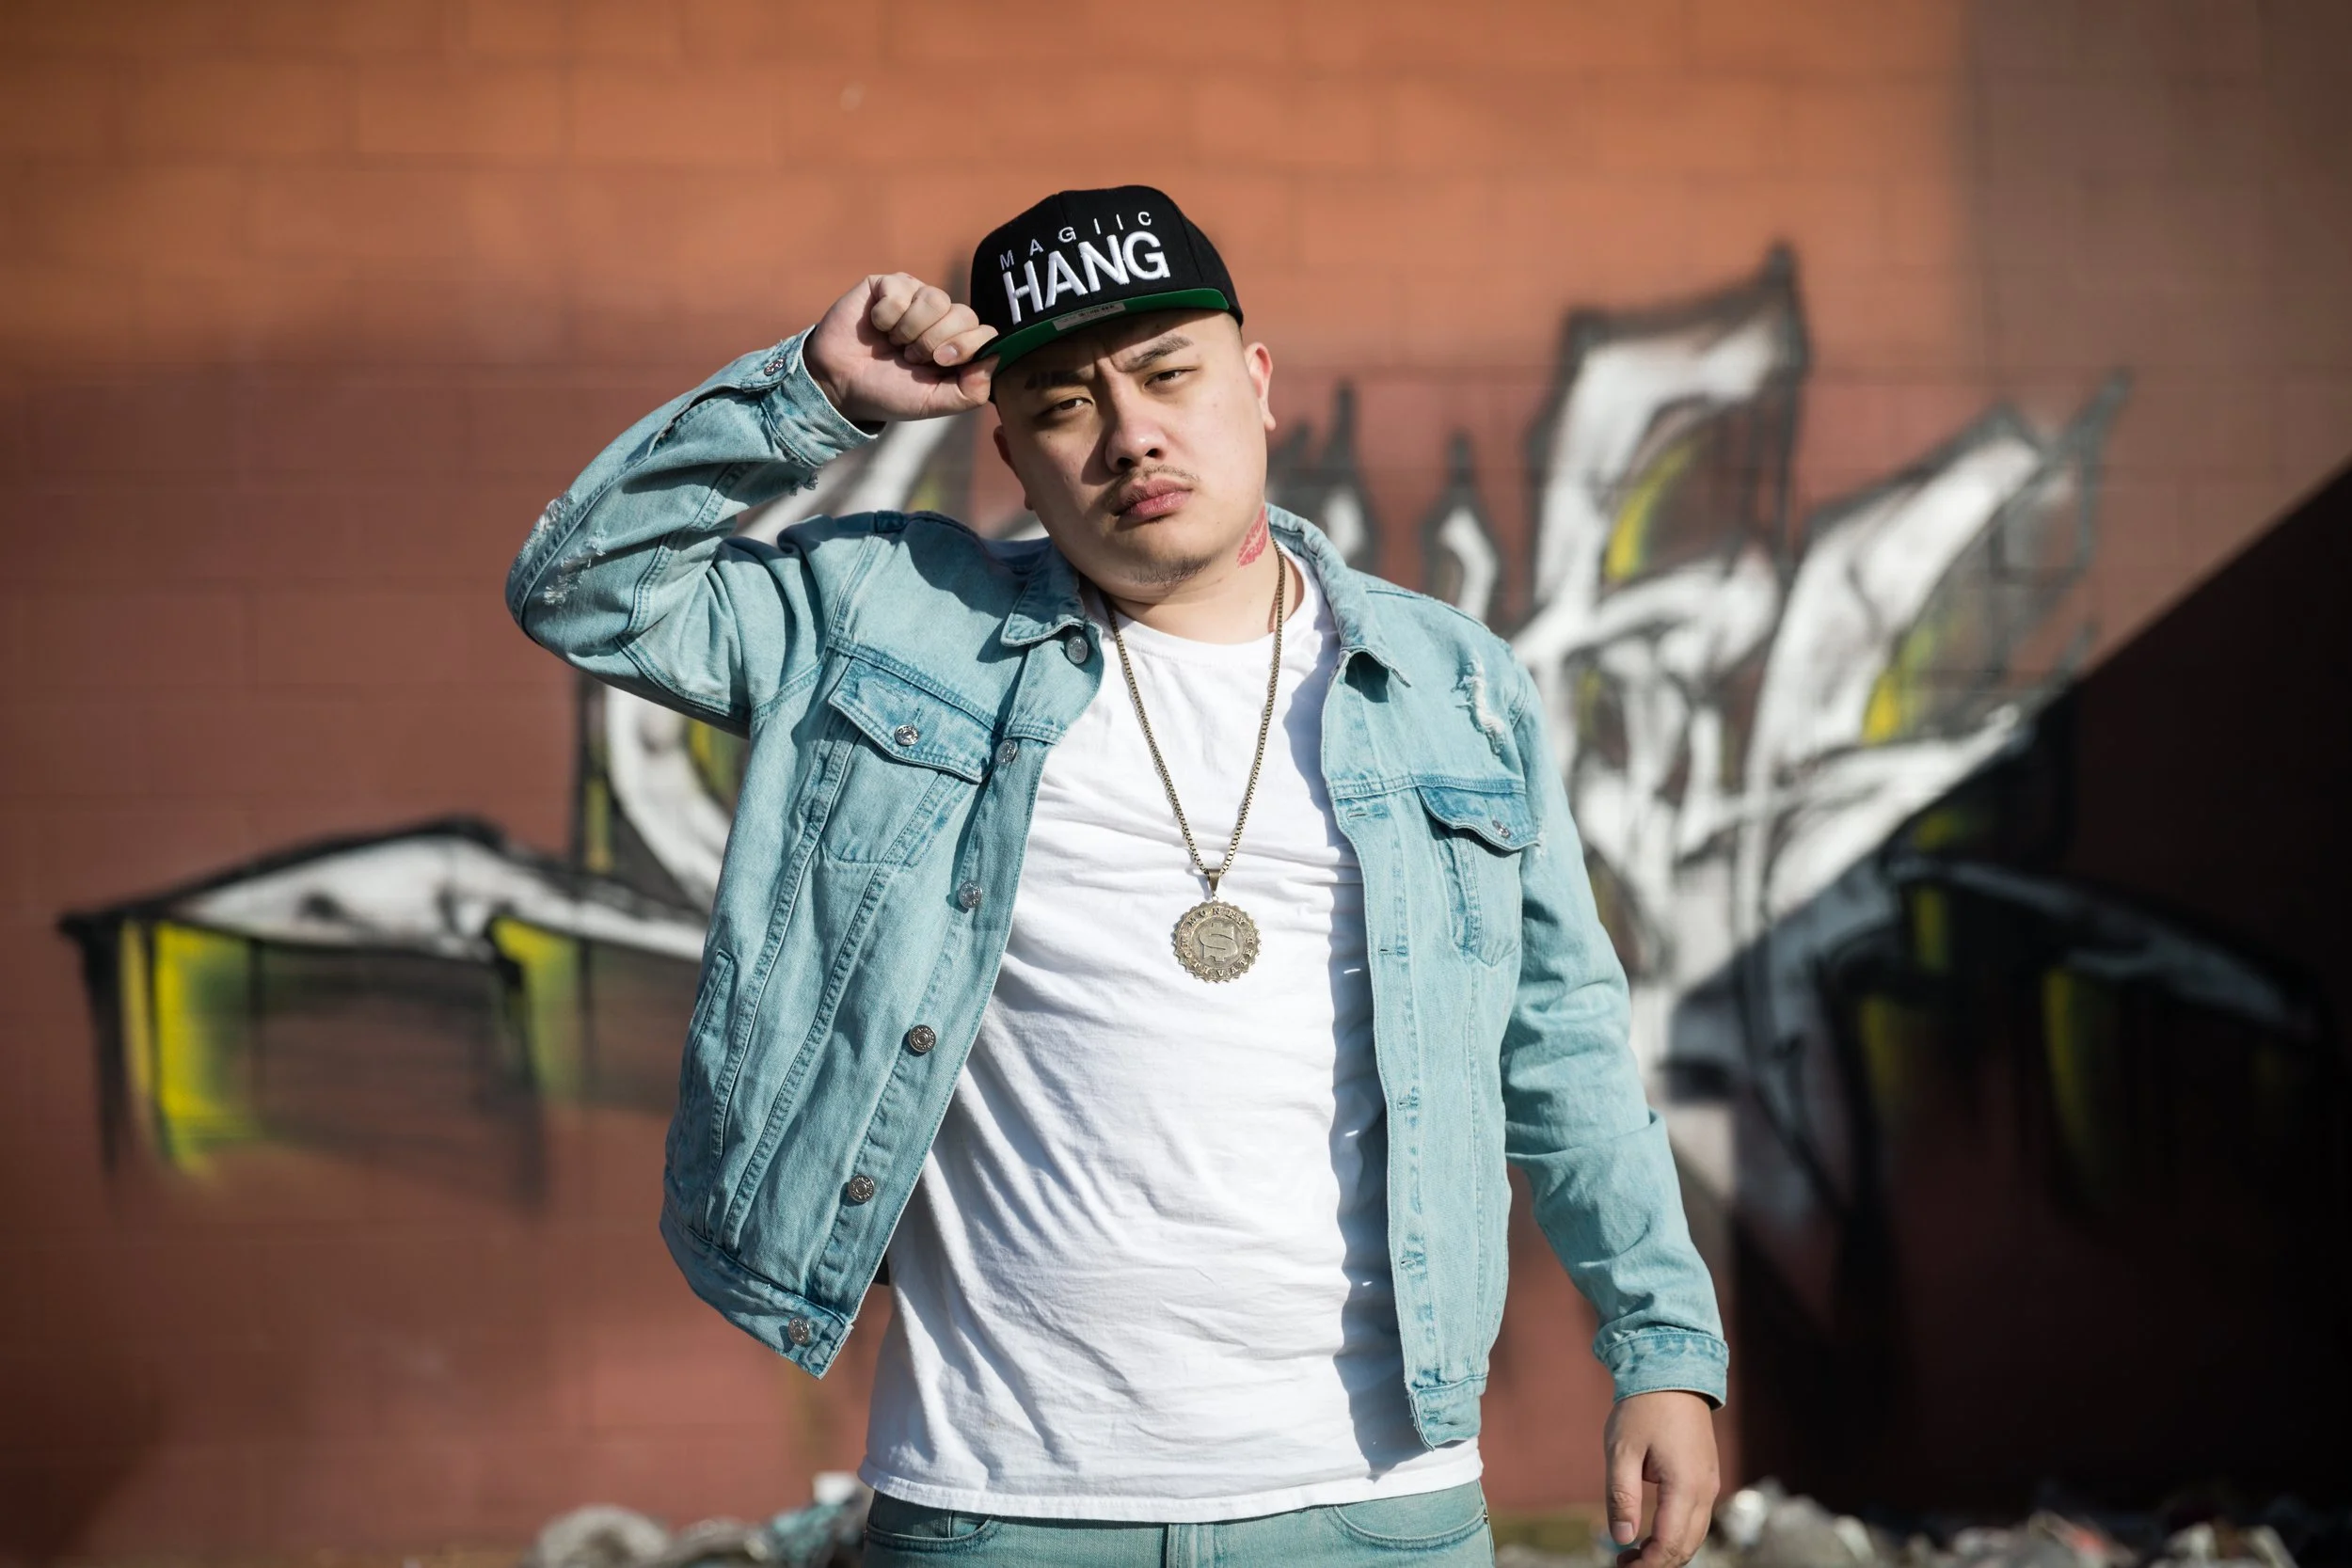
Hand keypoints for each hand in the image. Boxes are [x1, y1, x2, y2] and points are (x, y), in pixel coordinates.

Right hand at [805, 273, 997, 425]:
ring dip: (909, 330)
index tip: (939, 362)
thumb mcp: (934, 403)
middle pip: (964, 314)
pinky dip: (885, 316)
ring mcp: (916, 297)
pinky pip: (901, 290)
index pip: (985, 332)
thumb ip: (971, 391)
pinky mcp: (889, 285)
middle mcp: (942, 317)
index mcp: (958, 344)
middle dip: (934, 341)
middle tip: (909, 357)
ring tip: (893, 342)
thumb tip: (996, 357)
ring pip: (935, 299)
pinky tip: (876, 326)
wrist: (840, 384)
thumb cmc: (889, 393)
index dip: (965, 347)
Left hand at [1604, 1390, 1719, 1566]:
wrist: (1672, 1371)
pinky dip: (1677, 1535)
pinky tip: (1652, 1532)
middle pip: (1687, 1547)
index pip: (1669, 1544)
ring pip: (1695, 1536)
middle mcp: (1705, 1490)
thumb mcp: (1622, 1451)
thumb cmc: (1643, 1408)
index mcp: (1685, 1486)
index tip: (1621, 1567)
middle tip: (1622, 1563)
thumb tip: (1621, 1539)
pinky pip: (1697, 1518)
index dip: (1647, 1565)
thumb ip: (1622, 1498)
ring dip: (1668, 1551)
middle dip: (1657, 1563)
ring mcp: (1710, 1483)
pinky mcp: (1707, 1477)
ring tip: (1632, 1552)